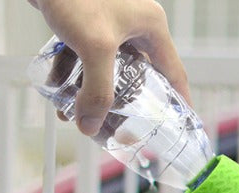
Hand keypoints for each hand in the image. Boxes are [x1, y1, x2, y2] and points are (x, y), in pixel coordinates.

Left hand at [29, 0, 189, 135]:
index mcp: (151, 28)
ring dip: (93, 92)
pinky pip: (86, 56)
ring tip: (81, 113)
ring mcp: (109, 23)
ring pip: (108, 69)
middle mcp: (135, 25)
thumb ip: (96, 91)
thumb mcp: (95, 47)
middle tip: (121, 126)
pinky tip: (61, 90)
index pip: (173, 72)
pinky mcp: (85, 21)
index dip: (178, 101)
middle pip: (137, 75)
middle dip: (124, 103)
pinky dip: (74, 75)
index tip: (178, 125)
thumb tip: (90, 126)